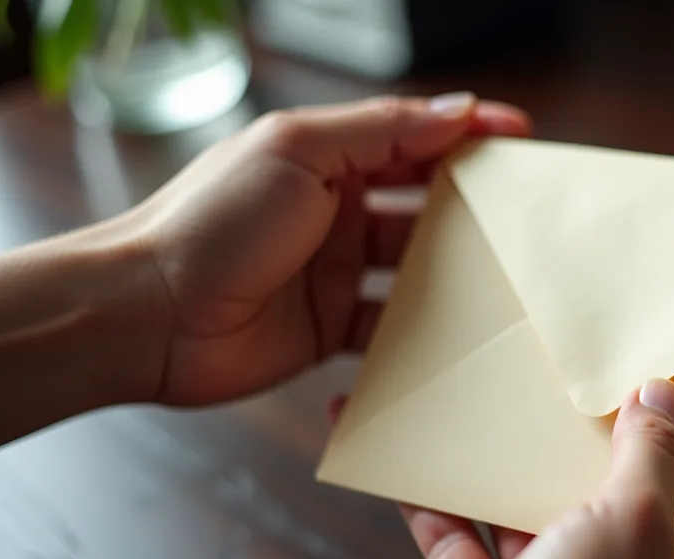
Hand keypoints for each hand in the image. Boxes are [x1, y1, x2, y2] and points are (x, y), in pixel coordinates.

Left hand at [126, 93, 529, 404]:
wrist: (147, 318)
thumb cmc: (210, 225)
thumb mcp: (298, 153)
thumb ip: (380, 131)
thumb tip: (456, 111)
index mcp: (326, 158)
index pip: (413, 138)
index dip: (468, 136)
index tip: (521, 140)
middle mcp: (335, 211)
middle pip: (423, 202)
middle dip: (474, 204)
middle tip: (526, 214)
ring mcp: (335, 271)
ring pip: (417, 266)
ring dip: (456, 270)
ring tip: (503, 277)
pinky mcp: (330, 327)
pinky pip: (392, 327)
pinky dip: (424, 331)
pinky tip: (455, 333)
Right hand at [331, 379, 673, 558]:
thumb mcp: (635, 529)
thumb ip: (652, 461)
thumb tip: (665, 400)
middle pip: (620, 510)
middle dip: (596, 451)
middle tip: (587, 386)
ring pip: (537, 521)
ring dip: (515, 470)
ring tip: (503, 406)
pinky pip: (464, 547)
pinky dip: (440, 505)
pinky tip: (425, 458)